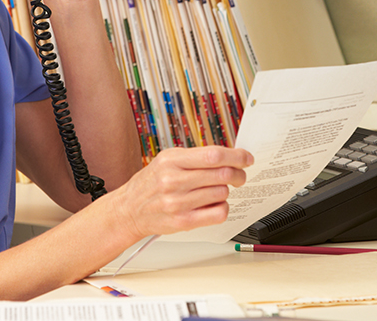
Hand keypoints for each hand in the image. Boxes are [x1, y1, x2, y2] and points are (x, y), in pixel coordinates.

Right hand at [109, 146, 254, 240]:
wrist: (129, 209)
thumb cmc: (151, 183)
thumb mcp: (167, 160)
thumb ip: (195, 157)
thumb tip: (229, 155)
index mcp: (171, 160)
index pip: (213, 155)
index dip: (236, 156)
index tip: (247, 158)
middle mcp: (173, 181)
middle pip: (222, 174)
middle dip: (238, 174)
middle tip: (240, 175)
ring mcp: (178, 203)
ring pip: (222, 193)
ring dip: (225, 191)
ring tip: (216, 190)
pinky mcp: (183, 222)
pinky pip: (218, 213)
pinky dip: (222, 207)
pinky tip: (214, 204)